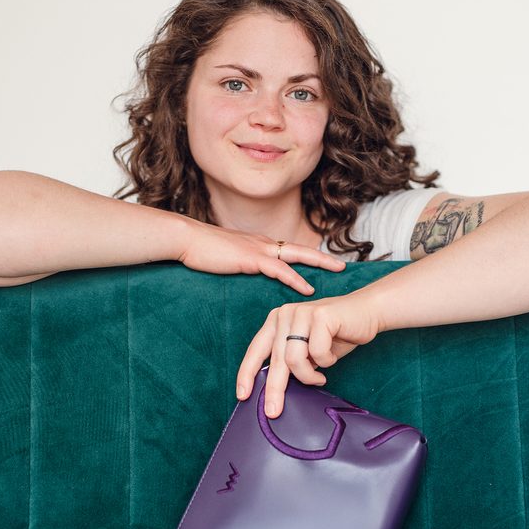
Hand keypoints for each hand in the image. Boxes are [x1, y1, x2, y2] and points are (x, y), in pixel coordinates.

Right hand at [178, 219, 344, 295]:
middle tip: (343, 265)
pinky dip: (296, 279)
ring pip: (297, 255)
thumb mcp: (226, 259)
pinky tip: (309, 288)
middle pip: (300, 249)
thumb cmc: (200, 251)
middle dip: (323, 257)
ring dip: (319, 262)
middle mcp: (262, 243)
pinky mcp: (250, 259)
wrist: (185, 239)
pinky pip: (280, 270)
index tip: (323, 264)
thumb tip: (245, 275)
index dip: (307, 257)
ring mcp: (258, 249)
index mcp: (258, 244)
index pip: (288, 250)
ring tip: (338, 270)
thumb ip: (239, 265)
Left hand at [235, 290, 381, 416]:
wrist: (367, 312)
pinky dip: (327, 361)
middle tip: (273, 412)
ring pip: (294, 359)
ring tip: (320, 377)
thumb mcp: (308, 348)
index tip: (243, 395)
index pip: (256, 350)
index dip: (247, 373)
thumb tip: (273, 389)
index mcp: (277, 320)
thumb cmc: (337, 334)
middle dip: (274, 389)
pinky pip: (317, 353)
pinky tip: (333, 355)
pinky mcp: (320, 315)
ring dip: (309, 375)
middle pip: (275, 360)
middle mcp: (285, 314)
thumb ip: (291, 360)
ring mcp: (301, 312)